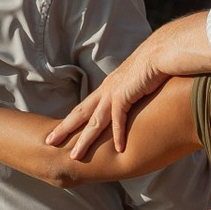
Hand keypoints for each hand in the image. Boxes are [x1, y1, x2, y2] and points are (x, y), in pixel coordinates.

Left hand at [51, 37, 169, 159]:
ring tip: (74, 156)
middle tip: (49, 142)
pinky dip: (118, 135)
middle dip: (64, 129)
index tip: (60, 130)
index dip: (72, 120)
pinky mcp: (125, 95)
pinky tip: (119, 150)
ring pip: (94, 121)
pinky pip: (119, 119)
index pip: (85, 106)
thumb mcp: (137, 82)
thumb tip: (135, 102)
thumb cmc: (153, 66)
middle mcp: (106, 90)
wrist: (160, 53)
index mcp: (108, 87)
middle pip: (80, 113)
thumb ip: (132, 93)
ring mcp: (113, 93)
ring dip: (84, 140)